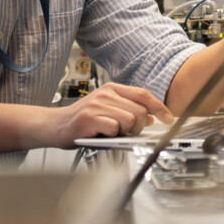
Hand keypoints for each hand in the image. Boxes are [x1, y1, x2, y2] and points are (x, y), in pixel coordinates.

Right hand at [40, 83, 172, 148]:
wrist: (55, 125)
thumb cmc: (82, 120)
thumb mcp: (107, 110)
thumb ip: (127, 110)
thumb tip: (150, 117)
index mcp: (112, 89)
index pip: (143, 94)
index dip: (159, 107)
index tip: (168, 118)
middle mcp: (106, 93)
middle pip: (140, 110)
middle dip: (139, 126)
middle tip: (126, 132)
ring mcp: (97, 104)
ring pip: (130, 120)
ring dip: (125, 131)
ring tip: (111, 133)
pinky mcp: (90, 118)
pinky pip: (115, 128)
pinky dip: (112, 135)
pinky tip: (102, 134)